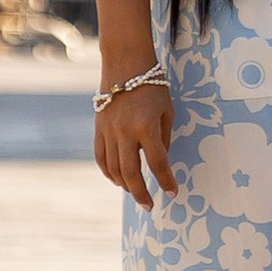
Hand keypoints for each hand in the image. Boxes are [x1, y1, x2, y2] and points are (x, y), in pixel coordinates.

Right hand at [94, 75, 175, 210]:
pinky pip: (101, 157)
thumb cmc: (153, 85)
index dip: (166, 180)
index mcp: (146, 126)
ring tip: (136, 192)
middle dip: (141, 193)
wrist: (125, 63)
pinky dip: (108, 172)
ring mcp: (108, 131)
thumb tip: (160, 162)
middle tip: (149, 206)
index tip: (173, 192)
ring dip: (125, 185)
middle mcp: (125, 131)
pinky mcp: (98, 128)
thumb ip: (163, 138)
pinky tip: (117, 180)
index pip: (158, 162)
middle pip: (131, 172)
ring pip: (114, 168)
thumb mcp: (166, 110)